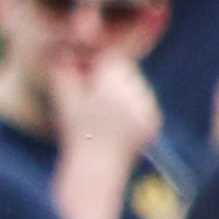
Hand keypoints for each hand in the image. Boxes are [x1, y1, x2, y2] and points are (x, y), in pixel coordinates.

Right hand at [48, 54, 165, 169]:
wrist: (96, 168)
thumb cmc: (75, 133)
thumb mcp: (64, 100)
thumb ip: (64, 70)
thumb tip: (67, 51)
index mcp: (111, 85)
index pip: (112, 58)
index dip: (99, 62)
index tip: (88, 72)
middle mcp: (134, 93)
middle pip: (126, 69)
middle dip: (112, 75)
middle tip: (94, 94)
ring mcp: (147, 106)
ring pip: (137, 85)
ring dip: (123, 91)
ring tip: (105, 111)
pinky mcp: (154, 119)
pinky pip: (144, 103)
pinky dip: (133, 107)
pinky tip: (117, 121)